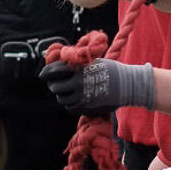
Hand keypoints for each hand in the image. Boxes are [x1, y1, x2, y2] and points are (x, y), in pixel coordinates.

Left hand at [40, 58, 156, 115]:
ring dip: (62, 96)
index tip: (42, 75)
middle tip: (57, 85)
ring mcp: (83, 95)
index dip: (46, 72)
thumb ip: (78, 65)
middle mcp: (78, 82)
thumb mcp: (94, 62)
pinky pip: (70, 107)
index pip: (55, 70)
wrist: (128, 84)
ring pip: (62, 98)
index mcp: (79, 69)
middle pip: (55, 87)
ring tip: (68, 92)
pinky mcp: (87, 106)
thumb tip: (64, 65)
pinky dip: (70, 104)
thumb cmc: (112, 70)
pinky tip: (75, 99)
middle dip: (54, 86)